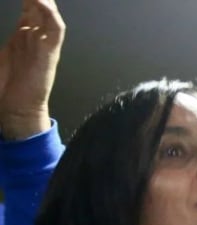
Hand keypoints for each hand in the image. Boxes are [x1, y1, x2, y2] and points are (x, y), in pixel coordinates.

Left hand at [0, 0, 62, 138]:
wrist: (17, 107)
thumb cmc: (6, 86)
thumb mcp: (2, 55)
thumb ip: (9, 44)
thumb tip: (12, 37)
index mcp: (22, 37)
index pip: (29, 10)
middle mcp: (35, 37)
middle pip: (39, 9)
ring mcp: (44, 43)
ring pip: (49, 14)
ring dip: (44, 0)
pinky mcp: (50, 51)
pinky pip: (56, 28)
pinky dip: (50, 13)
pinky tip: (41, 1)